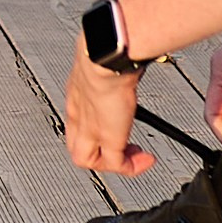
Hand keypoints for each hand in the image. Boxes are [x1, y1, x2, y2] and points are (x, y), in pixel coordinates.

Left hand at [66, 40, 153, 175]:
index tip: (115, 128)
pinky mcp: (107, 137)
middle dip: (100, 154)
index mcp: (77, 96)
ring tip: (135, 158)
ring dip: (113, 164)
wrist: (104, 58)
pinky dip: (131, 167)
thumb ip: (112, 72)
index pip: (77, 123)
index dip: (93, 132)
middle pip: (77, 147)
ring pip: (89, 159)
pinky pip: (115, 164)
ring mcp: (91, 128)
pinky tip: (145, 159)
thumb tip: (125, 64)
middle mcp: (78, 114)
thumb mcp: (104, 66)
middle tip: (122, 151)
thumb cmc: (105, 55)